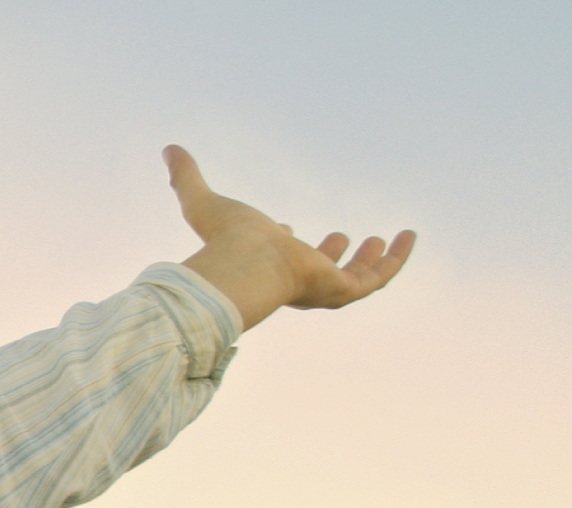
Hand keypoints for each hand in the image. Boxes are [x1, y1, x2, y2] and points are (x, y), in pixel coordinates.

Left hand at [165, 144, 414, 330]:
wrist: (245, 267)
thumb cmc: (225, 241)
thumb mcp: (203, 202)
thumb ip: (186, 177)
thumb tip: (167, 149)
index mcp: (263, 262)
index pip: (277, 256)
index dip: (285, 242)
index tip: (287, 227)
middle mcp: (292, 277)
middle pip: (317, 270)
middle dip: (331, 255)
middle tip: (341, 236)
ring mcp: (319, 287)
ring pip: (354, 277)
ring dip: (368, 259)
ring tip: (382, 239)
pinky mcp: (341, 290)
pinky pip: (378, 278)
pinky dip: (395, 259)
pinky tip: (408, 237)